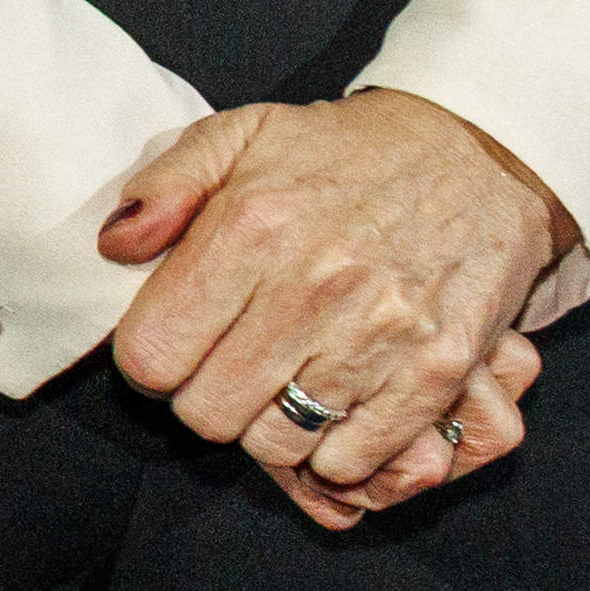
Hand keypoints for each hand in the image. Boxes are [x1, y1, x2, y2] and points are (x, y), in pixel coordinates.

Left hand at [99, 89, 581, 530]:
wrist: (474, 154)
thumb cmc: (343, 153)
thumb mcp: (240, 133)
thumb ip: (164, 186)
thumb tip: (114, 247)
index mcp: (250, 226)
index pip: (153, 354)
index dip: (149, 362)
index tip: (171, 345)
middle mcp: (312, 285)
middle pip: (209, 412)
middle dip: (202, 399)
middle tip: (224, 368)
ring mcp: (381, 333)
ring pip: (278, 443)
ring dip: (267, 428)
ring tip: (278, 386)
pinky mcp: (438, 369)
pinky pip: (357, 457)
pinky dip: (334, 452)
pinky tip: (332, 408)